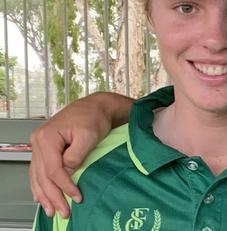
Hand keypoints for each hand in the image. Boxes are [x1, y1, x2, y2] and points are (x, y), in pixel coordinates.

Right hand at [29, 92, 132, 217]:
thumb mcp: (88, 136)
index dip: (64, 186)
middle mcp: (38, 141)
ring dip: (44, 195)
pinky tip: (42, 197)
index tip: (76, 197)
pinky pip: (39, 171)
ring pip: (38, 176)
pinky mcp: (45, 148)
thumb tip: (67, 173)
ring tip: (52, 210)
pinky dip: (40, 186)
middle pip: (43, 176)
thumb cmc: (94, 117)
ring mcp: (39, 145)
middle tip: (63, 212)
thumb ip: (75, 156)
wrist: (95, 107)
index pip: (53, 169)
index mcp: (47, 137)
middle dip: (53, 196)